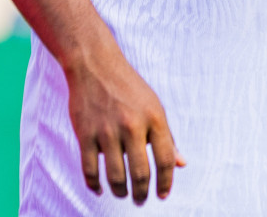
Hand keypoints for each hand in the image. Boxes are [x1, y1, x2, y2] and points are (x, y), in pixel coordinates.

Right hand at [64, 44, 183, 205]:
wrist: (95, 65)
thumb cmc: (129, 89)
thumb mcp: (154, 107)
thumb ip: (167, 137)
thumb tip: (181, 164)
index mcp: (154, 118)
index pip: (165, 160)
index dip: (166, 183)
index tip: (162, 195)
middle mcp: (132, 125)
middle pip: (141, 173)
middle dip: (142, 194)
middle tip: (140, 200)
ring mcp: (107, 130)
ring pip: (115, 176)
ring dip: (120, 191)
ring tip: (123, 194)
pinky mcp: (85, 134)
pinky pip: (90, 169)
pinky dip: (94, 184)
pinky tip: (100, 188)